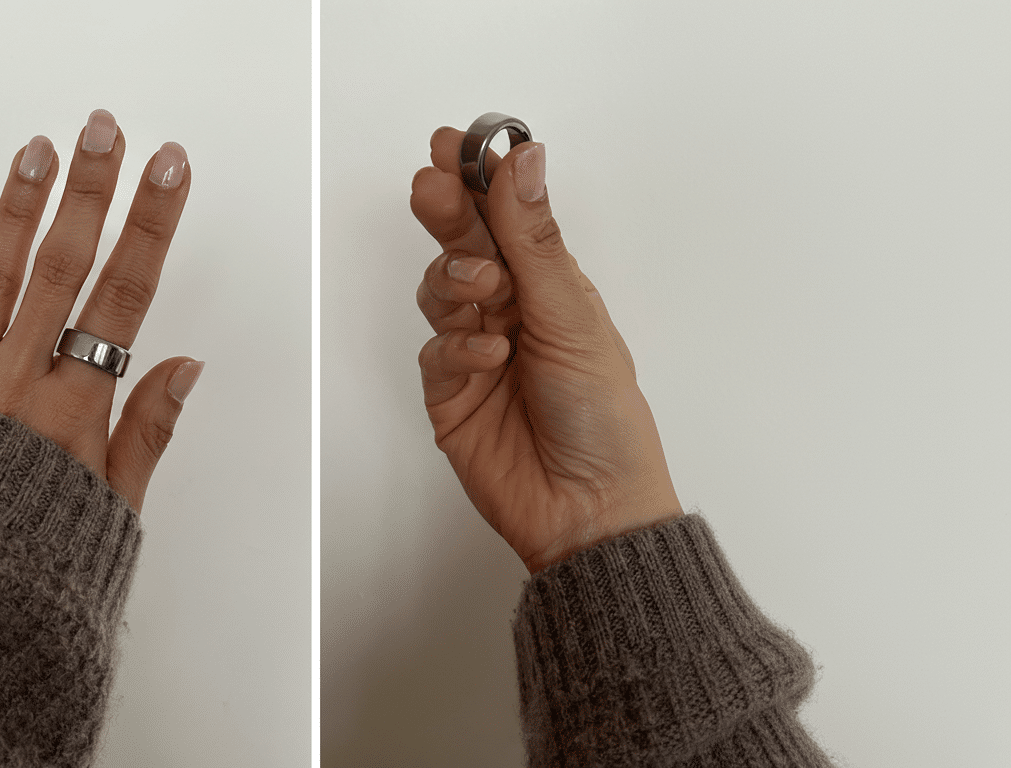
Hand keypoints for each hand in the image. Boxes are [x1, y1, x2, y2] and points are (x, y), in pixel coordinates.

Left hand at [0, 109, 203, 512]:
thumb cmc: (27, 571)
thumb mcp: (112, 512)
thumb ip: (147, 432)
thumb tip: (187, 365)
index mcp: (74, 411)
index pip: (124, 298)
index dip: (150, 228)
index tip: (168, 171)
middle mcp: (17, 382)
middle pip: (62, 270)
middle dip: (89, 194)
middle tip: (105, 131)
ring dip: (18, 211)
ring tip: (37, 151)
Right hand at [410, 126, 681, 573]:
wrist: (592, 510)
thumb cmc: (605, 419)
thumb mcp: (574, 316)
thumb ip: (533, 241)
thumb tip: (523, 160)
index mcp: (549, 286)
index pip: (503, 218)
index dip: (477, 179)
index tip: (454, 144)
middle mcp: (510, 311)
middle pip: (462, 244)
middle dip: (447, 212)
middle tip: (433, 185)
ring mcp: (475, 352)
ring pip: (439, 291)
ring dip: (456, 281)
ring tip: (486, 293)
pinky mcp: (449, 395)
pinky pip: (435, 352)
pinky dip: (459, 348)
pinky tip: (489, 356)